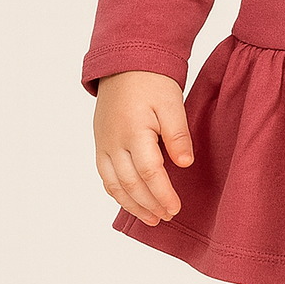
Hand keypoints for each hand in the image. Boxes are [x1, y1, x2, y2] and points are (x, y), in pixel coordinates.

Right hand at [93, 70, 193, 225]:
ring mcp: (104, 144)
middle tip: (166, 217)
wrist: (125, 65)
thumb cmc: (152, 83)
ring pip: (114, 184)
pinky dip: (117, 193)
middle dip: (149, 204)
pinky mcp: (100, 144)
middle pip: (130, 183)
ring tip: (151, 218)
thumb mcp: (172, 104)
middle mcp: (114, 141)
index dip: (163, 193)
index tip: (176, 208)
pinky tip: (131, 202)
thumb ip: (178, 135)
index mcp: (134, 131)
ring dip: (132, 204)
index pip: (150, 172)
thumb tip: (184, 164)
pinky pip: (105, 176)